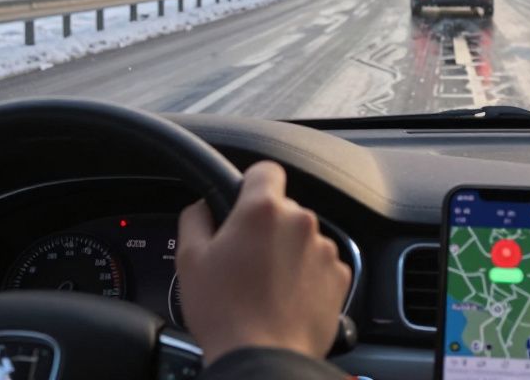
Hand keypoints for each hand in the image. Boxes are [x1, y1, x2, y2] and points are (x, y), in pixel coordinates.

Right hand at [176, 161, 350, 364]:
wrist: (265, 358)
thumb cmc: (225, 313)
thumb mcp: (190, 260)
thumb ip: (195, 218)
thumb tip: (203, 206)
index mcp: (263, 209)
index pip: (265, 170)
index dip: (251, 185)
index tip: (243, 202)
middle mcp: (300, 222)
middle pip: (283, 210)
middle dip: (266, 229)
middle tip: (244, 260)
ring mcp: (325, 249)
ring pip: (302, 239)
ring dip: (287, 253)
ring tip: (265, 286)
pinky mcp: (340, 276)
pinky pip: (320, 265)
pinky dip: (306, 276)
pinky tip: (285, 298)